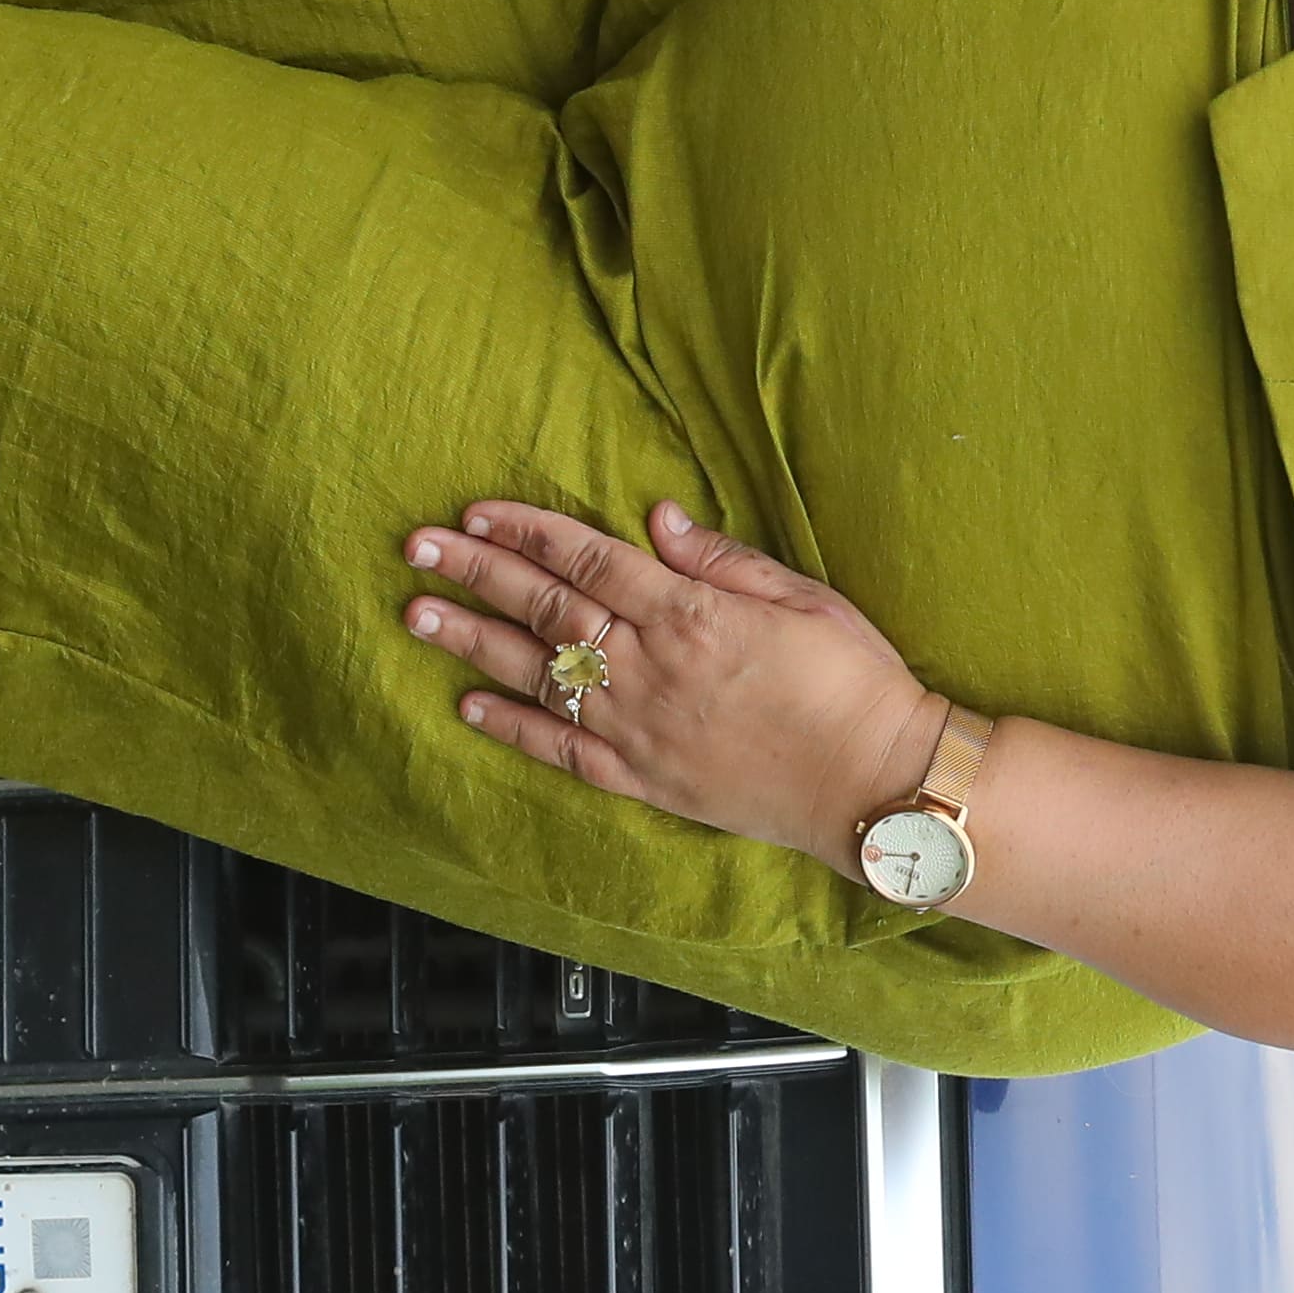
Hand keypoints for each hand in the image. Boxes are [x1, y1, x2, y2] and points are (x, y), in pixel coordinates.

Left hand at [401, 498, 953, 877]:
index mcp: (690, 613)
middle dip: (477, 571)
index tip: (474, 512)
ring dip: (473, 641)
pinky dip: (512, 727)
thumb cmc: (854, 681)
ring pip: (539, 675)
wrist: (876, 781)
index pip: (587, 559)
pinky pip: (563, 750)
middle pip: (546, 608)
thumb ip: (721, 559)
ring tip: (418, 614)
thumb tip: (656, 519)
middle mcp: (652, 667)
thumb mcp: (801, 596)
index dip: (525, 530)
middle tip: (418, 546)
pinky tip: (468, 705)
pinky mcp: (646, 780)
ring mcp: (642, 728)